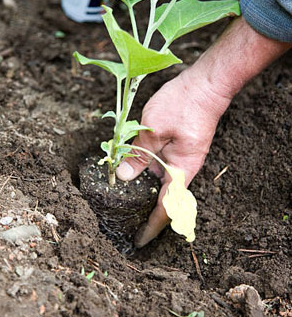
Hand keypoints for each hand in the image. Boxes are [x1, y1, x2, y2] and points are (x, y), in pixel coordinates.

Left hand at [114, 72, 228, 246]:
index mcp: (181, 169)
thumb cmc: (182, 104)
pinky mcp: (175, 147)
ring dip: (142, 193)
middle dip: (144, 212)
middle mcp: (182, 168)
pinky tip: (128, 173)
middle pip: (162, 198)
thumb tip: (124, 177)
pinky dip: (144, 174)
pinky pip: (158, 167)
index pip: (166, 206)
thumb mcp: (154, 128)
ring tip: (121, 203)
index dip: (152, 225)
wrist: (204, 85)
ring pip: (158, 182)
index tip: (139, 240)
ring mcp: (179, 157)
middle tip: (122, 223)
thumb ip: (139, 153)